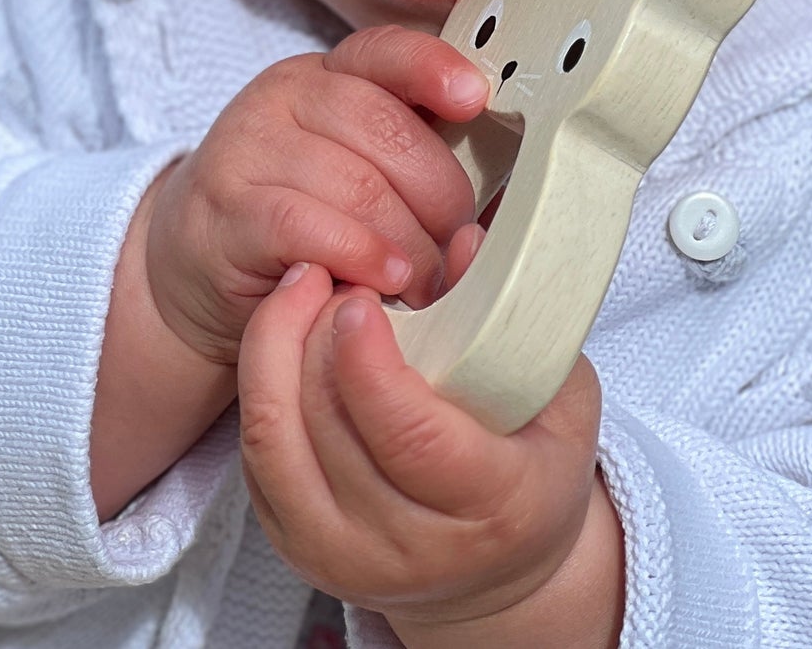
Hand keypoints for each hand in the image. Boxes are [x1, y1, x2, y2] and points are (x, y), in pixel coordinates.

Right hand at [145, 26, 486, 364]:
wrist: (194, 267)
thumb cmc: (298, 222)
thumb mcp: (356, 171)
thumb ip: (414, 164)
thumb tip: (500, 196)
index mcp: (324, 75)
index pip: (384, 50)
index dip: (433, 69)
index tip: (475, 99)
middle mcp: (282, 98)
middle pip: (386, 129)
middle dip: (439, 198)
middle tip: (456, 251)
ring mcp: (247, 148)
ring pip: (355, 184)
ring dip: (407, 244)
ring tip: (424, 284)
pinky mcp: (226, 210)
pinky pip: (306, 222)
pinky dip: (357, 253)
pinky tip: (382, 281)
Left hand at [238, 261, 615, 642]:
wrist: (499, 571)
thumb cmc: (532, 466)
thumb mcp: (557, 393)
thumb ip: (515, 317)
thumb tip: (464, 241)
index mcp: (493, 507)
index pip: (410, 435)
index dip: (370, 359)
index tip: (361, 297)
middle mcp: (409, 550)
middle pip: (327, 427)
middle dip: (315, 332)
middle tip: (333, 279)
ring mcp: (341, 554)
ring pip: (273, 438)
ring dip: (273, 348)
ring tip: (301, 292)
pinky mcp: (293, 544)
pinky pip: (255, 452)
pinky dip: (261, 381)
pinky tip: (286, 338)